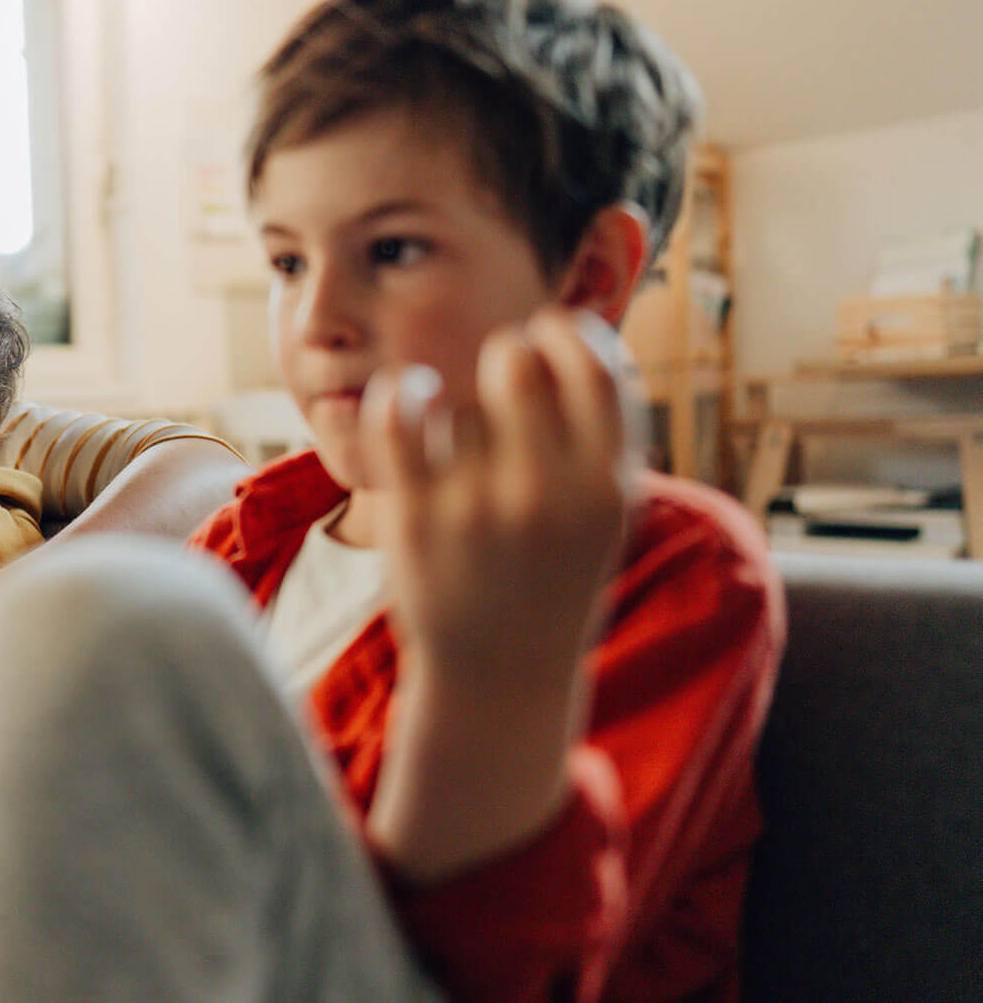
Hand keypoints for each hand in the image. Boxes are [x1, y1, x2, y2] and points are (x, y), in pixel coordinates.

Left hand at [366, 308, 632, 689]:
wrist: (500, 674)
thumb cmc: (553, 574)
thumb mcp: (604, 511)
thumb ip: (601, 432)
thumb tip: (573, 328)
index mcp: (607, 487)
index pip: (600, 368)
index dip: (568, 333)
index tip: (548, 332)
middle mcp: (548, 495)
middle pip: (516, 363)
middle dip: (503, 350)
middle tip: (496, 370)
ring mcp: (478, 508)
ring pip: (456, 397)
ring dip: (452, 397)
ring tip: (457, 421)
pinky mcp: (416, 520)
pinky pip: (397, 417)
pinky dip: (397, 393)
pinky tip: (406, 397)